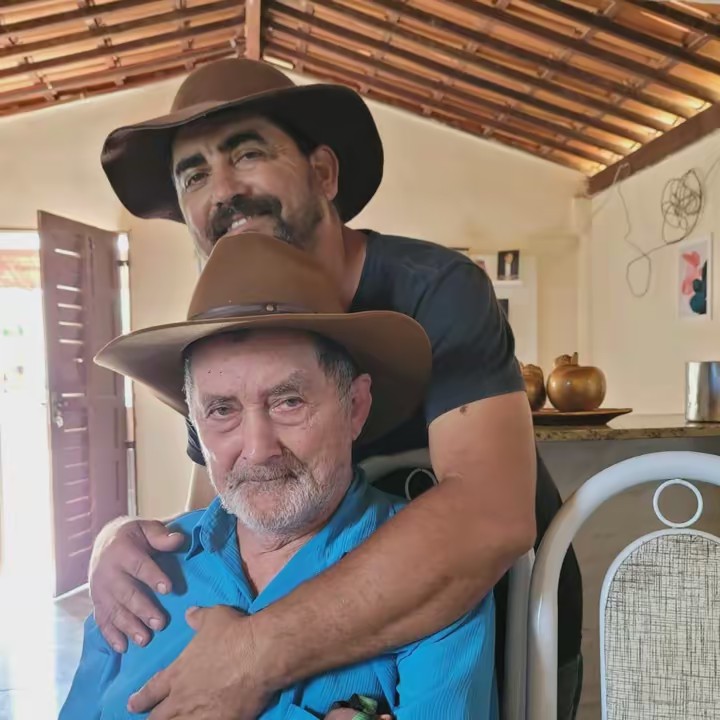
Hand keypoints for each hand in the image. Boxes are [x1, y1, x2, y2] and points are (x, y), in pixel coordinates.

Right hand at [89, 517, 184, 650]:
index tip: (168, 588)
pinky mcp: (97, 603)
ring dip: (129, 626)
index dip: (152, 576)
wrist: (105, 541)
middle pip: (126, 593)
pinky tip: (122, 648)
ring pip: (114, 611)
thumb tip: (179, 539)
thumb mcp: (146, 528)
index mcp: (122, 551)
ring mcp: (100, 590)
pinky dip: (111, 635)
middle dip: (143, 609)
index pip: (138, 565)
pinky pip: (102, 621)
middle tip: (160, 623)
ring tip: (145, 640)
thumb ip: (161, 536)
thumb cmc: (133, 536)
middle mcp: (108, 572)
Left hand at [128, 606, 271, 719]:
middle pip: (158, 718)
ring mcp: (200, 714)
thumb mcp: (214, 617)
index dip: (140, 699)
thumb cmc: (234, 632)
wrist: (260, 653)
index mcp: (178, 673)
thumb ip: (198, 618)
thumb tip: (189, 613)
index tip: (132, 705)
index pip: (152, 691)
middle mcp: (183, 697)